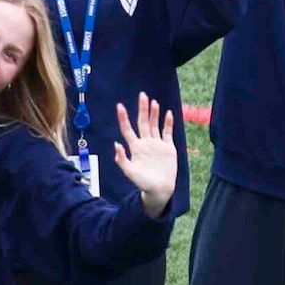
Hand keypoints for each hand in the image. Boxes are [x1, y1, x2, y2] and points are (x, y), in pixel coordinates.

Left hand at [110, 94, 179, 216]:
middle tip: (142, 95)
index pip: (128, 129)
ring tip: (154, 102)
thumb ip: (122, 159)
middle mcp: (145, 143)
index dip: (124, 118)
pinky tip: (168, 114)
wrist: (159, 190)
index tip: (119, 106)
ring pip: (155, 125)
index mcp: (135, 147)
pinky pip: (168, 132)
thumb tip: (116, 144)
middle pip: (143, 122)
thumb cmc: (143, 183)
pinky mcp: (168, 148)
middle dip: (142, 109)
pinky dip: (168, 123)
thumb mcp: (130, 172)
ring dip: (154, 114)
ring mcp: (157, 144)